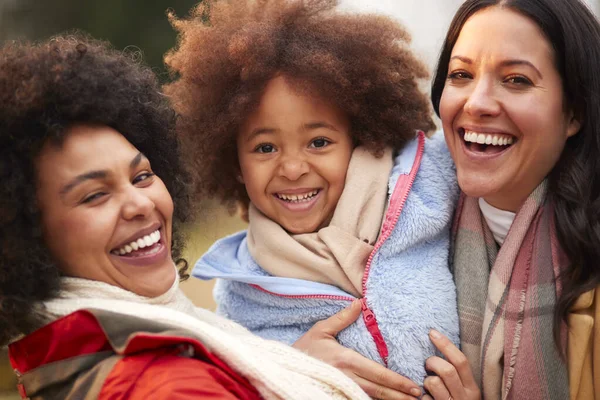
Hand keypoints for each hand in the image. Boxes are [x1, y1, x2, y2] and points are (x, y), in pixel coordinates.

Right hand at [293, 300, 421, 399]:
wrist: (284, 368)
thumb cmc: (304, 349)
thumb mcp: (321, 330)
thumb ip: (342, 318)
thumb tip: (360, 302)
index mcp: (346, 360)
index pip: (378, 373)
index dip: (397, 381)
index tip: (414, 385)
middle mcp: (347, 378)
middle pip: (380, 391)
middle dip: (401, 395)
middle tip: (420, 397)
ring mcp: (343, 390)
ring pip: (372, 399)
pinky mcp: (338, 394)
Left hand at [422, 330, 480, 399]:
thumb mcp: (463, 390)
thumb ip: (456, 374)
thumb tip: (440, 346)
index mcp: (472, 388)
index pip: (461, 361)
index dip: (445, 344)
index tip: (432, 332)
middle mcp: (464, 397)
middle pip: (447, 370)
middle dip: (433, 362)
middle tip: (428, 364)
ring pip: (433, 383)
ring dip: (426, 381)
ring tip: (427, 386)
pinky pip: (423, 398)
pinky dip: (421, 396)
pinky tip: (424, 399)